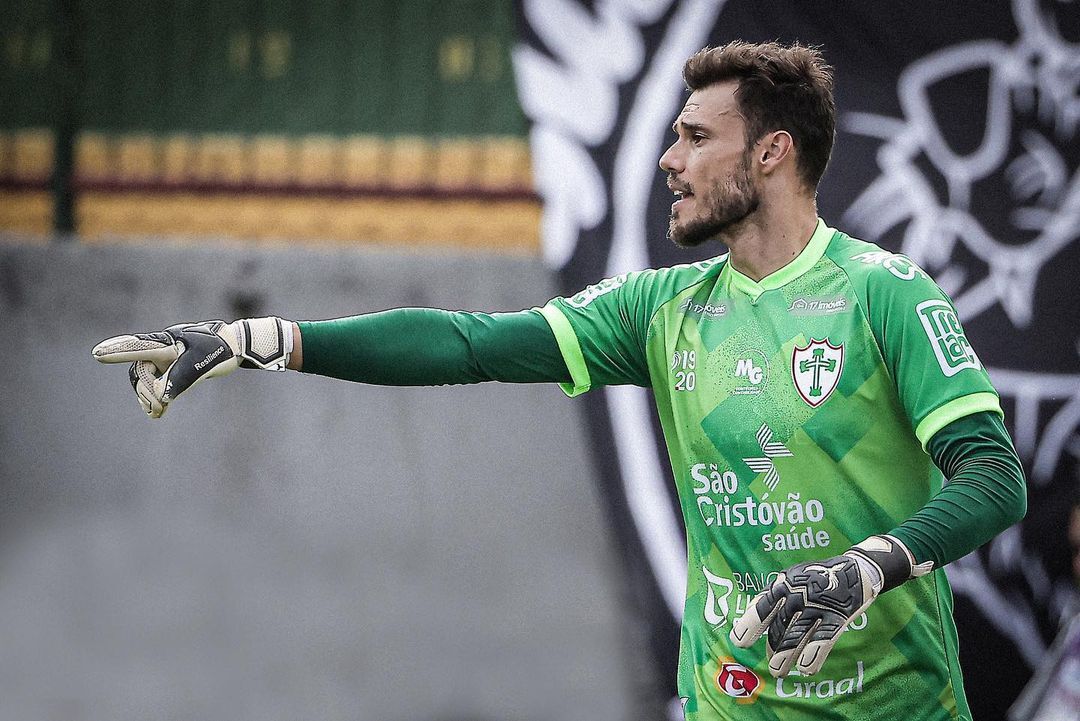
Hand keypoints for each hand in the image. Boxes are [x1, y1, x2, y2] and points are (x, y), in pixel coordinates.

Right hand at [92, 317, 291, 417]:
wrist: (235, 348)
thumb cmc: (219, 351)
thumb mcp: (201, 367)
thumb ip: (179, 381)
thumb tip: (161, 399)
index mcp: (166, 342)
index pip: (137, 347)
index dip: (116, 351)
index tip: (97, 354)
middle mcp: (160, 350)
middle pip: (140, 373)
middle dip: (146, 392)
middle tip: (158, 408)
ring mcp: (163, 360)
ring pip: (145, 382)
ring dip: (148, 398)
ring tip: (159, 411)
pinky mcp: (170, 370)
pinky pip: (153, 386)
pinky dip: (154, 399)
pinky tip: (157, 412)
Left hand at [729, 534, 932, 677]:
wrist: (856, 569)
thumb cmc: (817, 577)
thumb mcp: (792, 579)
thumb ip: (773, 597)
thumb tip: (749, 615)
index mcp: (784, 584)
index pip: (762, 607)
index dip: (749, 625)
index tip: (739, 642)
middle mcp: (798, 595)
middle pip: (779, 626)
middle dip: (773, 647)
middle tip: (771, 664)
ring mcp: (817, 606)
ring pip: (797, 636)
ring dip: (786, 656)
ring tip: (778, 671)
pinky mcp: (837, 616)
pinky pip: (822, 639)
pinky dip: (812, 655)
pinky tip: (806, 669)